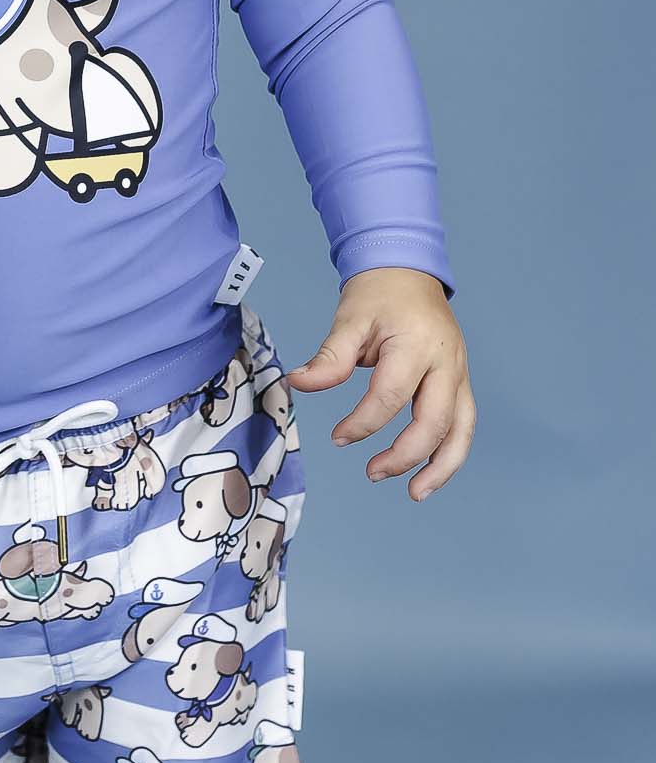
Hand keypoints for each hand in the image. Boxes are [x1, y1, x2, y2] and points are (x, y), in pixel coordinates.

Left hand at [283, 267, 474, 500]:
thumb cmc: (378, 293)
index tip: (338, 437)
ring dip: (441, 466)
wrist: (408, 269)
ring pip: (461, 429)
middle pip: (434, 421)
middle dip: (405, 455)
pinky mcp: (461, 381)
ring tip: (414, 492)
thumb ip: (330, 356)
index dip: (363, 423)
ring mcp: (459, 372)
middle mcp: (446, 362)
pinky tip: (430, 471)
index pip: (391, 396)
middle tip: (371, 472)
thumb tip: (300, 383)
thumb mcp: (350, 317)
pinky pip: (463, 423)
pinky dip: (449, 451)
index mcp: (416, 345)